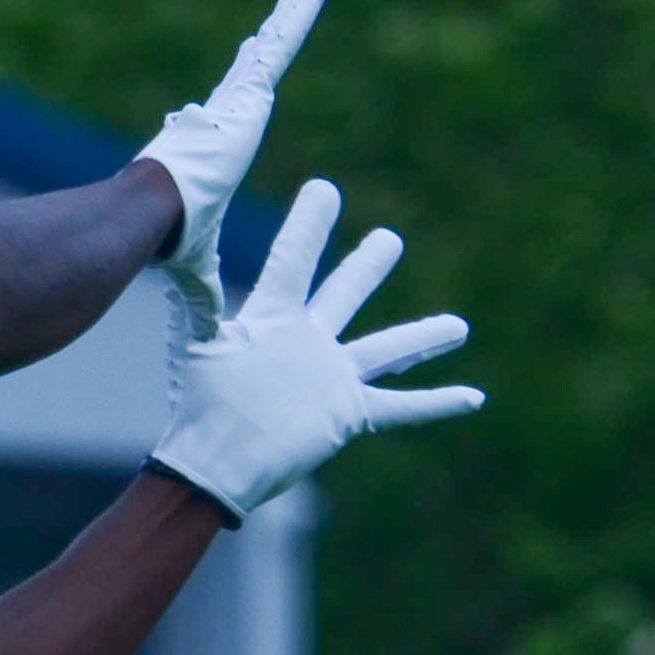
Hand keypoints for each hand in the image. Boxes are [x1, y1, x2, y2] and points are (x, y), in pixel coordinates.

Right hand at [133, 0, 324, 331]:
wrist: (153, 216)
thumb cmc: (168, 243)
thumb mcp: (195, 262)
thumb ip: (198, 284)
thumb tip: (194, 329)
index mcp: (208, 151)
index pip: (228, 115)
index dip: (239, 94)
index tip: (246, 76)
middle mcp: (218, 118)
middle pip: (249, 72)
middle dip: (265, 44)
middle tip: (280, 17)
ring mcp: (231, 104)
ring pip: (268, 52)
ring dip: (288, 20)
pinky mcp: (245, 98)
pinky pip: (278, 49)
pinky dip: (295, 20)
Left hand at [145, 178, 482, 521]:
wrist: (214, 465)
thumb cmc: (202, 407)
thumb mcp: (200, 343)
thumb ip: (199, 296)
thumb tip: (181, 249)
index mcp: (272, 318)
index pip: (295, 260)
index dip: (310, 226)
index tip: (325, 189)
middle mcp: (306, 342)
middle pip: (344, 294)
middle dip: (367, 267)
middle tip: (390, 238)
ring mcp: (330, 378)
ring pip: (385, 350)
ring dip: (422, 337)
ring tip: (460, 325)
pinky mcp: (346, 413)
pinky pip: (400, 406)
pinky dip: (436, 402)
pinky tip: (472, 396)